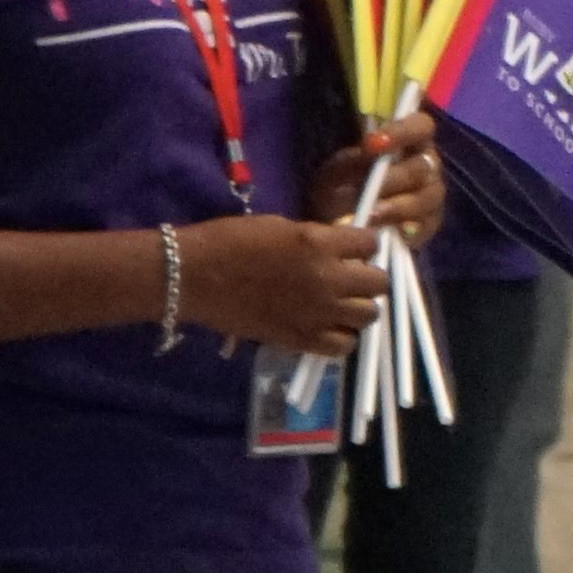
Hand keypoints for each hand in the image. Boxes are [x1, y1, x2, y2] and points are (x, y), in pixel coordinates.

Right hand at [176, 215, 384, 355]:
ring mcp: (318, 312)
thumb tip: (338, 248)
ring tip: (340, 305)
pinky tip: (327, 328)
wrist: (192, 275)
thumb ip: (316, 239)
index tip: (354, 249)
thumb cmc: (229, 241)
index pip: (371, 243)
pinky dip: (341, 338)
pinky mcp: (302, 339)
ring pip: (369, 316)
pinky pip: (344, 346)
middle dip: (368, 278)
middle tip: (349, 278)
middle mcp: (328, 279)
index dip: (364, 246)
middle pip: (380, 283)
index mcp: (320, 243)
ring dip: (358, 309)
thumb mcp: (280, 226)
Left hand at [308, 114, 445, 244]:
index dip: (403, 131)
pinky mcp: (430, 224)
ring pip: (427, 197)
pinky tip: (385, 231)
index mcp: (409, 141)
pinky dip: (405, 227)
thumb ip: (352, 162)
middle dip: (395, 177)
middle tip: (369, 188)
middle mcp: (427, 164)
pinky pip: (425, 225)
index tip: (371, 143)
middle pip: (425, 166)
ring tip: (371, 215)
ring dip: (399, 206)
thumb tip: (368, 154)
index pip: (421, 125)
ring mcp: (431, 195)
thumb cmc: (340, 186)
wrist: (338, 223)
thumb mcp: (336, 172)